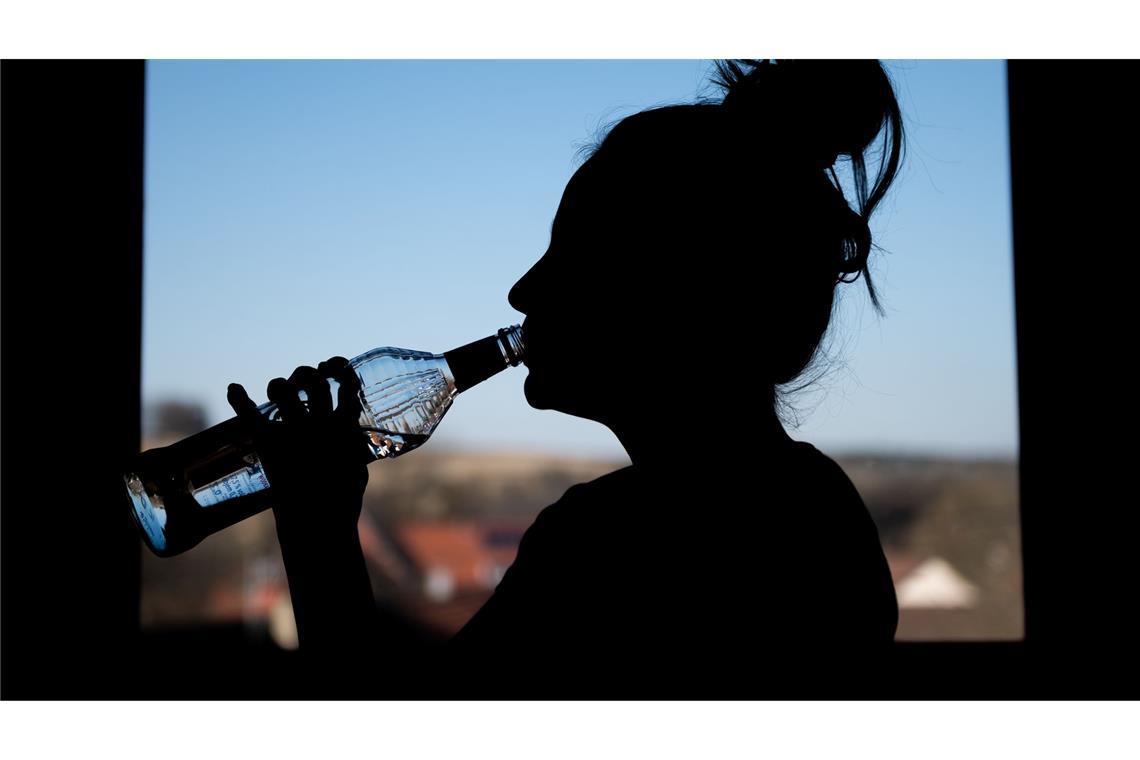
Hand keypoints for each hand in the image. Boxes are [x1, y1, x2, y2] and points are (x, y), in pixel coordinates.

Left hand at [226, 357, 369, 539]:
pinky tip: (233, 388)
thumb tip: (349, 440)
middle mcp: (319, 422)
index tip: (332, 369)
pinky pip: (250, 414)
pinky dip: (238, 398)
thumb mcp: (359, 471)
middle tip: (301, 382)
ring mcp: (293, 430)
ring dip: (279, 385)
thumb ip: (353, 450)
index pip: (346, 384)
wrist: (318, 522)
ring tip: (277, 391)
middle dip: (307, 375)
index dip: (340, 371)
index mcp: (344, 426)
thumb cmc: (342, 502)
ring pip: (284, 389)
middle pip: (313, 381)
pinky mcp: (269, 443)